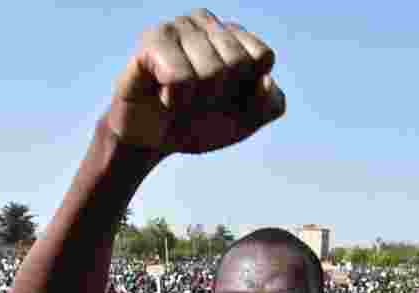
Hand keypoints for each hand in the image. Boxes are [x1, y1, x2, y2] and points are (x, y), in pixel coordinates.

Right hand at [107, 9, 284, 153]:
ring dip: (196, 102)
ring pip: (210, 71)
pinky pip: (180, 77)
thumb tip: (265, 80)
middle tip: (198, 103)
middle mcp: (207, 23)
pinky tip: (164, 98)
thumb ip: (268, 105)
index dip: (248, 92)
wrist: (150, 142)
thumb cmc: (197, 124)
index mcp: (233, 36)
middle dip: (221, 98)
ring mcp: (179, 27)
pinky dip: (175, 100)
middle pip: (238, 62)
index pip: (262, 56)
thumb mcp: (243, 122)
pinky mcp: (153, 40)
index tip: (226, 101)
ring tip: (180, 101)